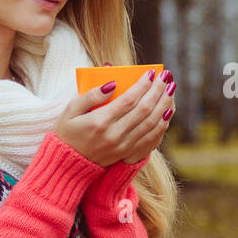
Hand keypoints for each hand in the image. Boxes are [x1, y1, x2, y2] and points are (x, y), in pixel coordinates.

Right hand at [52, 67, 174, 166]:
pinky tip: (168, 111)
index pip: (129, 100)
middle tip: (166, 76)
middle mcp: (114, 135)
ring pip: (151, 123)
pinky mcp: (128, 153)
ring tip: (171, 89)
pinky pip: (151, 138)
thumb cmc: (67, 132)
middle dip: (158, 90)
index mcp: (99, 122)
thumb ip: (90, 95)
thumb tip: (113, 83)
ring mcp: (123, 146)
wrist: (67, 165)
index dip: (143, 85)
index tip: (151, 73)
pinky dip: (162, 124)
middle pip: (144, 110)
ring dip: (164, 105)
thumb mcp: (70, 110)